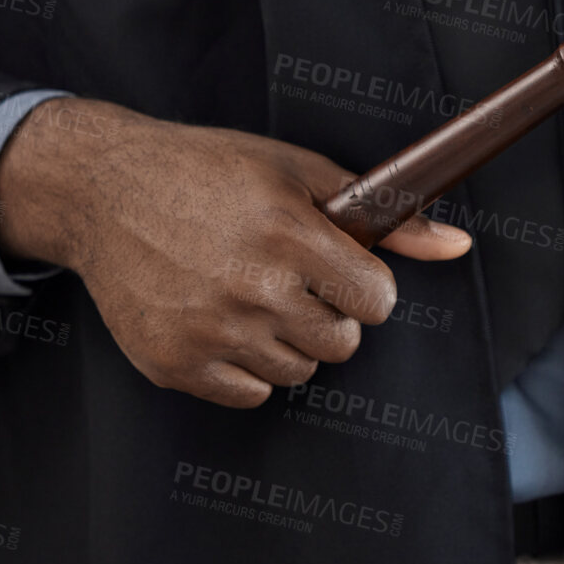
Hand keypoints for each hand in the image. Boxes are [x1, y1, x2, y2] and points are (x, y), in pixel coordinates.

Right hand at [0, 99, 471, 406]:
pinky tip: (221, 318)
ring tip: (250, 293)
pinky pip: (250, 393)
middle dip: (330, 313)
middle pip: (343, 344)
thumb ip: (384, 212)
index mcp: (288, 234)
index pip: (378, 301)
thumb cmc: (205, 170)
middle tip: (291, 279)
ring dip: (287, 339)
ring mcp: (210, 332)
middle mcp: (251, 288)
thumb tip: (458, 245)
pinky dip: (244, 365)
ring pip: (298, 371)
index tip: (342, 271)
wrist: (105, 191)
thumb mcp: (298, 170)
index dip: (365, 286)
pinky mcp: (174, 364)